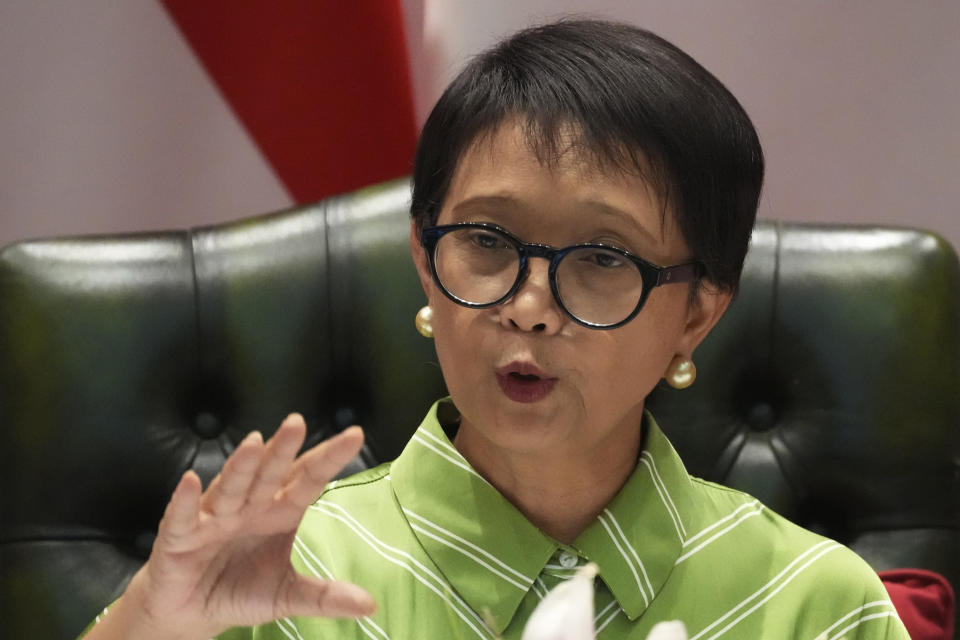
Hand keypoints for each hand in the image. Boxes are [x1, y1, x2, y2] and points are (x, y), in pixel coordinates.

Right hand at [86, 415, 375, 639]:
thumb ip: (324, 596)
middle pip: (270, 473)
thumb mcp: (286, 595)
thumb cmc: (240, 590)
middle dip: (283, 450)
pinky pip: (184, 516)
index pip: (308, 480)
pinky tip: (191, 481)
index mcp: (279, 513)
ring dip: (242, 466)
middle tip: (297, 423)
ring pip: (232, 487)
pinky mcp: (180, 536)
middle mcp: (249, 506)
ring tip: (254, 442)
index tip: (354, 435)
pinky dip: (186, 500)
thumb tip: (369, 605)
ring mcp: (214, 517)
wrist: (192, 613)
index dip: (329, 459)